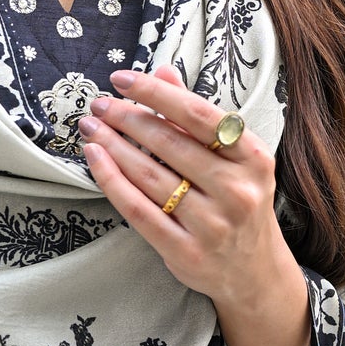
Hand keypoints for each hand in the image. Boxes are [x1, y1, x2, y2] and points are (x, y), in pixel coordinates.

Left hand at [78, 63, 310, 345]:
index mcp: (253, 158)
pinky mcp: (185, 251)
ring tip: (90, 127)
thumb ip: (197, 117)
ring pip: (150, 175)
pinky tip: (94, 159)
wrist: (254, 272)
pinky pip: (138, 209)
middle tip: (98, 104)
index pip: (198, 115)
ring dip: (113, 146)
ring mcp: (212, 224)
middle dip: (127, 118)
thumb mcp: (233, 159)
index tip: (122, 79)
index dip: (156, 94)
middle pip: (170, 144)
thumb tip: (162, 73)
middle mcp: (237, 190)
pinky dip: (112, 181)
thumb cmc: (238, 202)